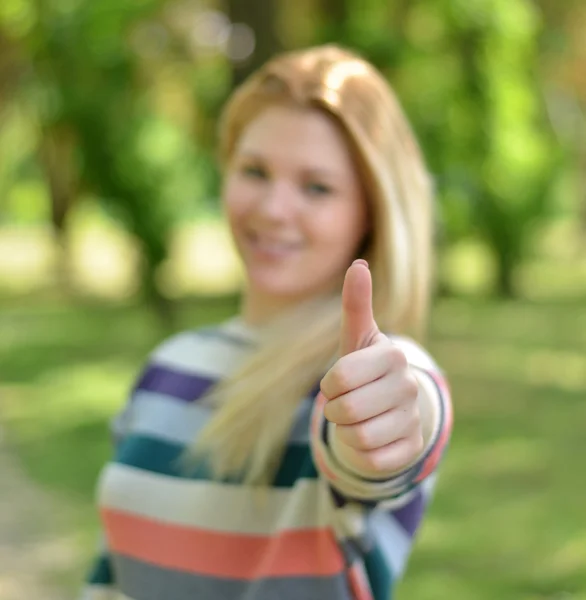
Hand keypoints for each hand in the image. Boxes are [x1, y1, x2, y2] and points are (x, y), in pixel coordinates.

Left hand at [320, 259, 423, 474]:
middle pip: (345, 410)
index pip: (339, 379)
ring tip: (359, 419)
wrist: (388, 408)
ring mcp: (414, 419)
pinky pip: (372, 460)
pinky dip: (361, 453)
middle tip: (346, 403)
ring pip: (358, 437)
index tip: (338, 382)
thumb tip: (358, 264)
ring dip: (347, 432)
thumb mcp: (356, 338)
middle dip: (335, 410)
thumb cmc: (364, 369)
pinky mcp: (413, 449)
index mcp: (393, 355)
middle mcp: (409, 385)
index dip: (329, 385)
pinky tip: (371, 438)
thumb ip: (356, 303)